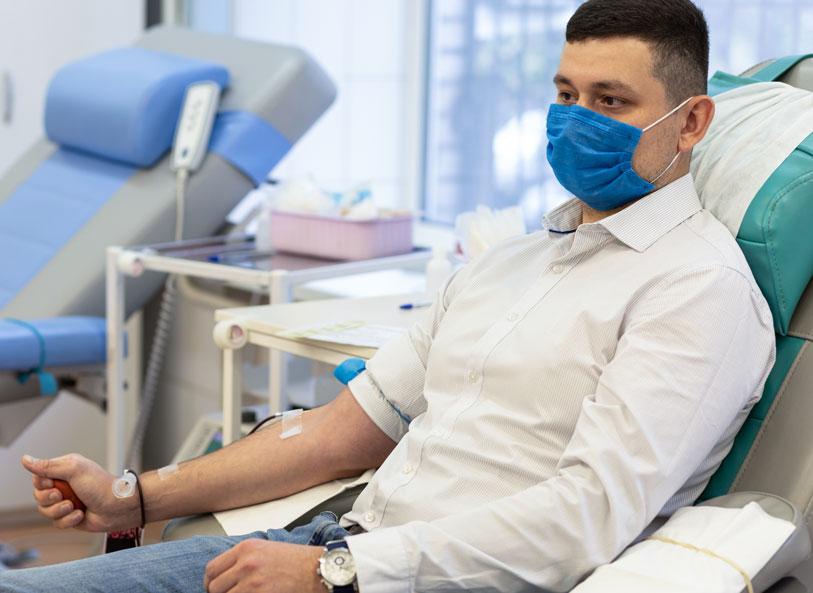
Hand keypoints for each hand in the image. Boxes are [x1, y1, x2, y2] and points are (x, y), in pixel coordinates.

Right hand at [21, 453, 139, 531]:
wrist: (118, 507)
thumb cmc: (101, 485)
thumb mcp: (74, 470)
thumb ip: (48, 466)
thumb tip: (25, 459)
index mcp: (64, 470)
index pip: (38, 477)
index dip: (41, 484)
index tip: (52, 483)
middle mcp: (64, 486)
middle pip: (38, 496)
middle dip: (49, 499)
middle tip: (63, 495)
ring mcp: (67, 502)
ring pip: (45, 511)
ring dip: (59, 510)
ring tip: (74, 506)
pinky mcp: (70, 517)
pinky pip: (56, 523)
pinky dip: (68, 520)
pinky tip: (81, 515)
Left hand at [204, 540, 324, 592]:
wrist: (318, 569)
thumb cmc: (298, 560)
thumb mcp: (266, 548)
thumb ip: (244, 558)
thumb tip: (228, 573)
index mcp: (246, 549)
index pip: (212, 569)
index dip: (210, 582)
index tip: (214, 588)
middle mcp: (246, 564)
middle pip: (214, 587)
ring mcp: (252, 582)